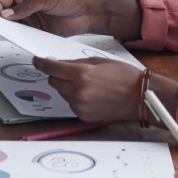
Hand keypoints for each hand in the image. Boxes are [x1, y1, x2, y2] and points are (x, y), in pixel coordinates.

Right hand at [0, 0, 141, 38]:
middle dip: (1, 23)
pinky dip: (23, 40)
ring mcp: (30, 20)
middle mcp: (23, 6)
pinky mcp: (37, 31)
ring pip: (13, 28)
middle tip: (0, 31)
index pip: (1, 2)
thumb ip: (26, 7)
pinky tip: (25, 42)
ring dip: (12, 33)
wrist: (87, 10)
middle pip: (4, 17)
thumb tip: (6, 14)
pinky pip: (25, 37)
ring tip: (14, 37)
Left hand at [32, 57, 167, 124]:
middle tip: (70, 71)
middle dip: (57, 75)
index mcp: (82, 75)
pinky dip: (75, 97)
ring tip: (88, 83)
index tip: (37, 60)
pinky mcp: (83, 117)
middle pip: (54, 82)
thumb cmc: (124, 76)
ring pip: (62, 93)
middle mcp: (78, 93)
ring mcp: (80, 107)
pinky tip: (91, 94)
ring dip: (67, 87)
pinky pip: (71, 104)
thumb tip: (56, 63)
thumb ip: (75, 63)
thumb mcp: (99, 61)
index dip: (42, 63)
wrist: (140, 97)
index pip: (52, 68)